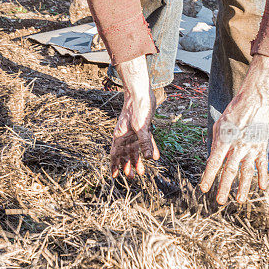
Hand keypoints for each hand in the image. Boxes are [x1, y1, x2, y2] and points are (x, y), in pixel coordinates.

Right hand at [110, 56, 159, 177]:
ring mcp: (133, 132)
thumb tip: (149, 159)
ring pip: (134, 150)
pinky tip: (154, 156)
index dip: (114, 165)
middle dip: (127, 166)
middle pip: (124, 154)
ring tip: (142, 171)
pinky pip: (144, 142)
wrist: (141, 92)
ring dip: (137, 160)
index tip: (115, 176)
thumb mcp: (141, 127)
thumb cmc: (137, 107)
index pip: (115, 154)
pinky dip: (148, 149)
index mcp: (120, 136)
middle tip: (132, 177)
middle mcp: (125, 135)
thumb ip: (145, 143)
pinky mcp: (142, 128)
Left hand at [200, 54, 268, 203]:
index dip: (209, 176)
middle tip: (219, 201)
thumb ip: (215, 145)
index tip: (204, 189)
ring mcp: (250, 148)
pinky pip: (262, 164)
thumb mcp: (218, 128)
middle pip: (230, 170)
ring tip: (239, 200)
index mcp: (224, 141)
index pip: (214, 162)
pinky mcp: (261, 148)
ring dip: (243, 187)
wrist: (253, 104)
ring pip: (246, 171)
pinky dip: (263, 176)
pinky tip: (262, 187)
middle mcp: (237, 147)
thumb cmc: (232, 115)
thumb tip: (212, 162)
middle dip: (224, 187)